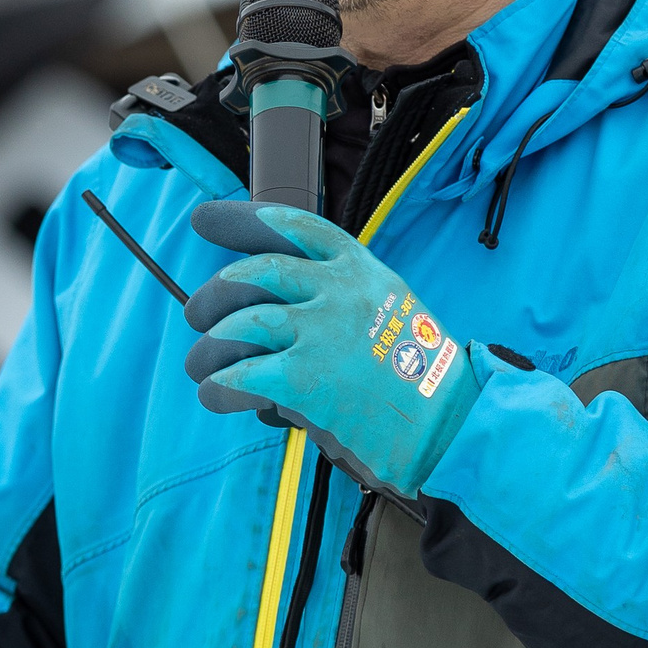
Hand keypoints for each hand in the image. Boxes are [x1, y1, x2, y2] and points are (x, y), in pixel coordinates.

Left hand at [183, 199, 479, 501]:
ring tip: (201, 365)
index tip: (205, 219)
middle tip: (196, 313)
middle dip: (214, 293)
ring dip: (209, 347)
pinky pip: (238, 375)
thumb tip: (279, 311)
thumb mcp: (393, 313)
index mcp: (362, 269)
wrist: (451, 428)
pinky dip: (218, 386)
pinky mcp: (303, 379)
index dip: (241, 220)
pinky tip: (216, 395)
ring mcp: (321, 332)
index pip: (293, 226)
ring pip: (237, 324)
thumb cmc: (423, 382)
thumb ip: (343, 300)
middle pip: (254, 273)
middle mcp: (339, 290)